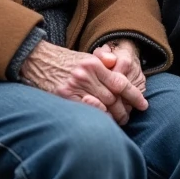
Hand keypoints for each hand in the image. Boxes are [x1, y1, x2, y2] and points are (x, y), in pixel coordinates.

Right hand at [20, 40, 147, 125]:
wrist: (36, 59)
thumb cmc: (63, 61)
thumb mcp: (85, 56)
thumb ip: (102, 62)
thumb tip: (116, 63)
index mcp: (94, 64)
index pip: (121, 82)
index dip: (134, 95)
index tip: (144, 105)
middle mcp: (86, 75)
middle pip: (113, 98)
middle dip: (124, 110)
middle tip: (128, 117)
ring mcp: (74, 86)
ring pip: (102, 106)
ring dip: (113, 116)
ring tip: (119, 121)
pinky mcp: (64, 96)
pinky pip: (86, 111)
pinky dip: (97, 117)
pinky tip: (103, 121)